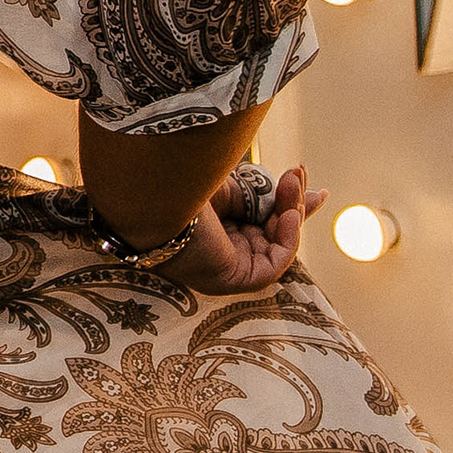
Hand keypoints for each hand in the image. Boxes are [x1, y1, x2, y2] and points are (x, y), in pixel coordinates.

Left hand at [157, 164, 322, 296]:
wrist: (152, 195)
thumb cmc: (178, 187)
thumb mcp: (227, 186)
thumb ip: (258, 194)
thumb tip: (290, 186)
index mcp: (212, 226)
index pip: (257, 217)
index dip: (283, 199)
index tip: (300, 175)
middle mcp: (219, 248)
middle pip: (271, 232)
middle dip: (292, 202)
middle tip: (299, 172)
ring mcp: (226, 266)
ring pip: (276, 244)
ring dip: (291, 212)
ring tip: (292, 182)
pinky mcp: (233, 280)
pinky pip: (273, 266)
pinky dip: (288, 240)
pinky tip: (289, 214)